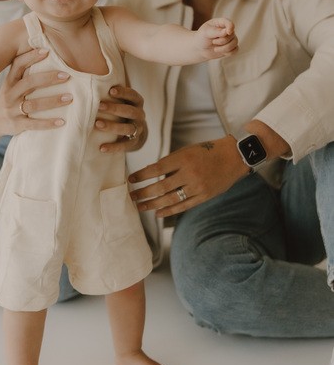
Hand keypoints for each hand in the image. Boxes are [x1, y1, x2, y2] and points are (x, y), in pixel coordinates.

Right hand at [0, 48, 72, 136]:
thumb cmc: (8, 99)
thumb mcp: (11, 85)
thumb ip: (25, 75)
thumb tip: (47, 56)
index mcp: (9, 82)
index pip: (18, 65)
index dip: (31, 57)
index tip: (47, 51)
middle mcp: (10, 94)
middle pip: (29, 83)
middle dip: (48, 78)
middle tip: (66, 76)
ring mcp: (12, 110)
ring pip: (34, 104)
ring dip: (53, 101)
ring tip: (69, 98)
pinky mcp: (16, 125)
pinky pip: (34, 124)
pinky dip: (48, 123)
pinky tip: (62, 121)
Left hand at [95, 85, 147, 152]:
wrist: (133, 131)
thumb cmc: (120, 110)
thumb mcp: (120, 100)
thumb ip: (109, 94)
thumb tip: (84, 87)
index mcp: (137, 102)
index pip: (133, 95)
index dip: (123, 93)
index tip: (111, 91)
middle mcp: (140, 115)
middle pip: (130, 111)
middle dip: (114, 108)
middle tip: (99, 106)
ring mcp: (138, 129)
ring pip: (127, 128)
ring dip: (112, 126)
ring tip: (97, 124)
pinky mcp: (134, 142)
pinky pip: (125, 145)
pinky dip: (113, 147)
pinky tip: (102, 148)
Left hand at [129, 135, 248, 216]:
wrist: (234, 157)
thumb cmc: (207, 151)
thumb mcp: (187, 150)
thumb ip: (171, 163)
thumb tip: (150, 174)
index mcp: (183, 158)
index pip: (156, 169)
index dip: (141, 175)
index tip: (131, 179)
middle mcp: (190, 173)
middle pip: (161, 187)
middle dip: (143, 193)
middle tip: (131, 196)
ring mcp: (197, 187)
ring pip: (170, 199)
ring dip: (153, 204)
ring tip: (140, 206)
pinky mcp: (204, 196)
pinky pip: (183, 206)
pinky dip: (169, 211)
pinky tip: (158, 213)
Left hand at [198, 18, 237, 58]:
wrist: (200, 48)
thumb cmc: (202, 38)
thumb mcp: (205, 32)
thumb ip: (216, 31)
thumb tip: (226, 31)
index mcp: (220, 22)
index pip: (229, 23)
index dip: (230, 27)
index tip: (228, 32)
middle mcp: (227, 29)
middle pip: (232, 35)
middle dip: (222, 41)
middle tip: (213, 42)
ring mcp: (230, 38)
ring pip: (234, 43)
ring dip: (224, 48)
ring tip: (215, 49)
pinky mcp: (231, 47)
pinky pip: (235, 50)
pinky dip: (228, 53)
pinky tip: (220, 51)